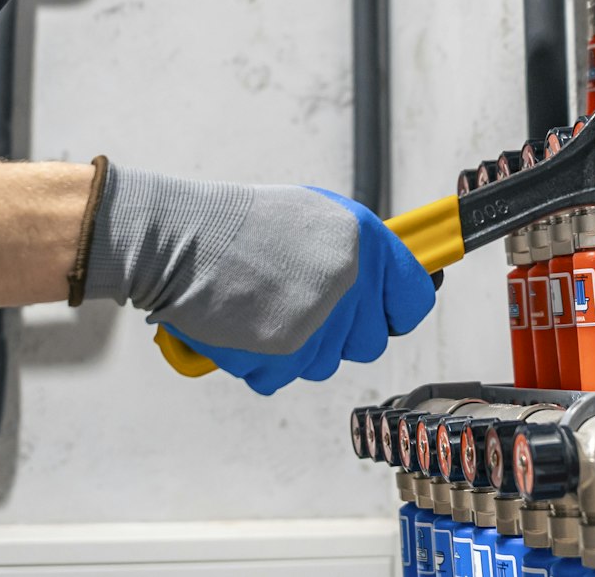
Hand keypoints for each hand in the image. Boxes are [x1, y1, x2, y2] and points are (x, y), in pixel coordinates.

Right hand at [89, 169, 434, 393]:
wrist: (180, 238)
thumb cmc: (239, 224)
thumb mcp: (313, 216)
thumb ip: (353, 253)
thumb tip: (383, 283)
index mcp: (364, 241)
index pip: (414, 301)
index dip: (396, 311)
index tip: (384, 314)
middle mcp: (350, 282)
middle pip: (370, 342)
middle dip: (341, 333)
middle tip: (303, 307)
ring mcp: (319, 322)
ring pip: (324, 364)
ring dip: (299, 347)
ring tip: (262, 306)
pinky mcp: (284, 355)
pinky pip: (284, 378)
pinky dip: (263, 363)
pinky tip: (243, 325)